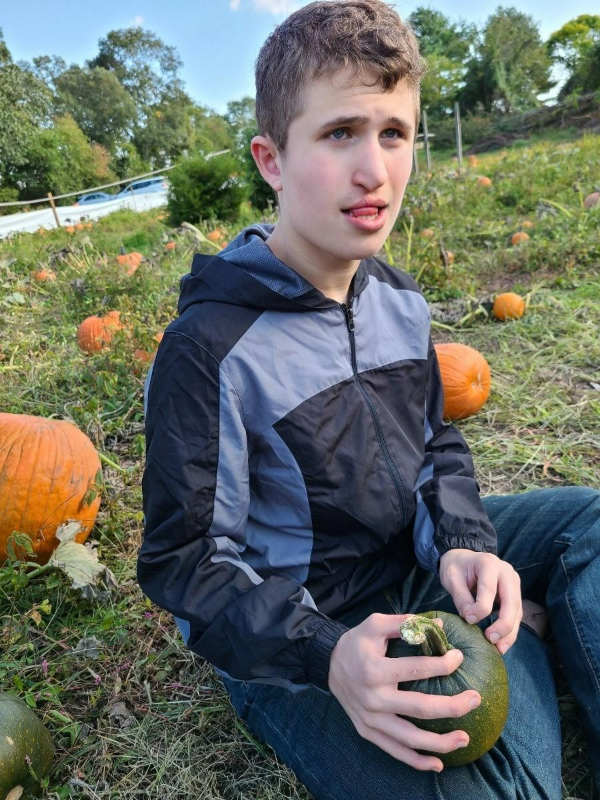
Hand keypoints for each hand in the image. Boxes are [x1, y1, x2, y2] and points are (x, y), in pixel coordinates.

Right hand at [328, 613, 480, 772]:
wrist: (328, 664)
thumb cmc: (357, 642)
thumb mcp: (375, 624)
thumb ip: (405, 621)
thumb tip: (438, 624)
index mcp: (375, 670)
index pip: (417, 669)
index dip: (443, 664)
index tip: (459, 658)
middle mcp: (373, 698)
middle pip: (420, 708)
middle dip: (452, 706)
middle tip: (475, 699)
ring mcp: (370, 719)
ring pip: (410, 738)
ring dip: (440, 742)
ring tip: (465, 738)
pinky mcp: (367, 731)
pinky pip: (394, 750)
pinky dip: (416, 761)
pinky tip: (438, 764)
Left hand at [438, 549, 521, 654]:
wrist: (463, 559)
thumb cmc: (456, 567)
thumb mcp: (451, 578)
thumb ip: (461, 597)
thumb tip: (471, 618)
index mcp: (489, 563)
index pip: (489, 588)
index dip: (481, 608)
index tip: (469, 620)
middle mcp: (506, 572)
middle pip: (511, 601)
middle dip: (504, 623)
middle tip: (491, 640)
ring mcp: (513, 584)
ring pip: (517, 610)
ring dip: (510, 631)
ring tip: (499, 649)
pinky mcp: (514, 595)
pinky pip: (515, 614)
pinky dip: (510, 630)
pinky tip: (502, 644)